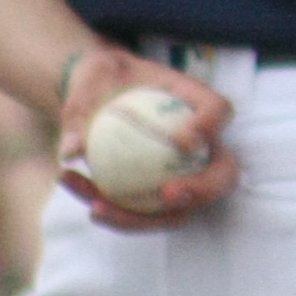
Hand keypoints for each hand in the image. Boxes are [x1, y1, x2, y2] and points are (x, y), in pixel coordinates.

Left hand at [52, 46, 239, 231]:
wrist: (96, 94)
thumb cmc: (102, 78)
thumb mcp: (88, 80)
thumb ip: (79, 110)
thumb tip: (72, 151)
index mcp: (194, 101)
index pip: (218, 109)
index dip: (211, 125)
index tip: (185, 139)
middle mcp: (201, 144)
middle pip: (222, 174)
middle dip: (202, 189)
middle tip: (168, 194)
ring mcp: (185, 175)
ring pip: (180, 209)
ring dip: (140, 217)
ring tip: (97, 207)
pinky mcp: (160, 198)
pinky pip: (145, 215)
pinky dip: (114, 213)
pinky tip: (84, 202)